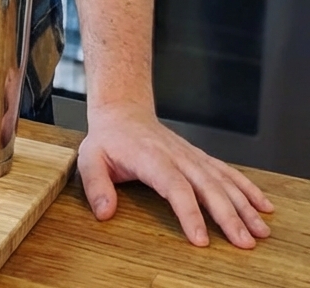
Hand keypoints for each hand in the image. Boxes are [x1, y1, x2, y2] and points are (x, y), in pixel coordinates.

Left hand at [78, 101, 273, 248]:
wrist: (123, 111)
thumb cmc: (108, 138)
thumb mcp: (90, 157)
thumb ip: (96, 185)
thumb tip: (104, 212)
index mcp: (151, 158)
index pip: (175, 186)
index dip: (189, 212)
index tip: (201, 238)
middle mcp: (176, 156)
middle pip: (207, 186)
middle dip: (227, 215)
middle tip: (243, 243)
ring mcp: (191, 156)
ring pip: (222, 180)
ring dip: (244, 205)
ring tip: (260, 230)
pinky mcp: (200, 157)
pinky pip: (227, 172)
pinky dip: (247, 188)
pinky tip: (263, 206)